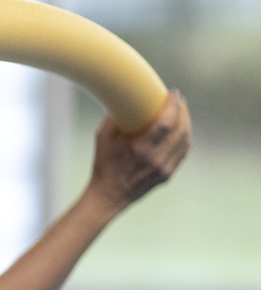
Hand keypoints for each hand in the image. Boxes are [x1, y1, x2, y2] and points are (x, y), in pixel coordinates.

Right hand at [89, 91, 190, 209]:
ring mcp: (164, 168)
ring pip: (186, 141)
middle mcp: (156, 159)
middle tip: (178, 99)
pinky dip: (184, 137)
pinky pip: (183, 152)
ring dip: (186, 123)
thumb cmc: (103, 165)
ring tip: (182, 112)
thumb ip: (113, 117)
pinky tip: (181, 129)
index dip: (173, 105)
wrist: (108, 196)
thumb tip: (123, 98)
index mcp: (140, 149)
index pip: (165, 123)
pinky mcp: (168, 174)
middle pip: (181, 130)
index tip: (173, 93)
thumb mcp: (102, 139)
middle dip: (183, 111)